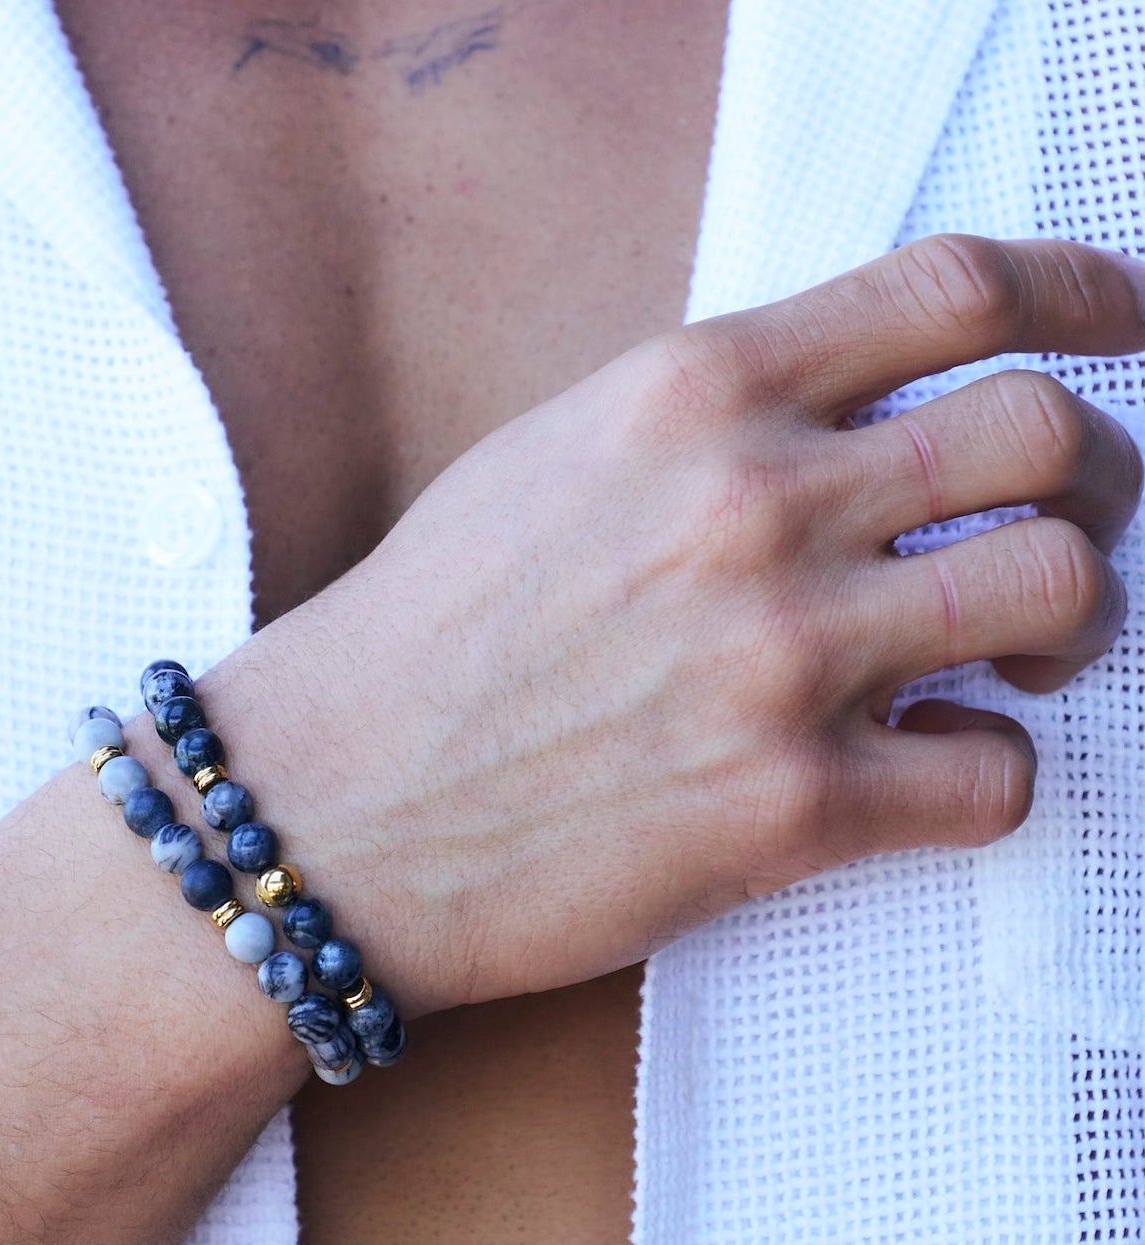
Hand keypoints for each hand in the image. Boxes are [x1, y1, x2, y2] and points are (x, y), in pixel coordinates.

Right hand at [194, 234, 1144, 1015]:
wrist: (321, 814)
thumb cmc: (412, 651)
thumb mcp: (546, 464)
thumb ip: (706, 423)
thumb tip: (848, 425)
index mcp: (685, 394)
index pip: (951, 290)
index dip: (1081, 291)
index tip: (1123, 319)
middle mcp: (748, 506)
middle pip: (1047, 432)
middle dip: (1098, 479)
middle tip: (1065, 531)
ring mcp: (778, 658)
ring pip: (1062, 589)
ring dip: (1073, 625)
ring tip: (1014, 660)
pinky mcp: (786, 808)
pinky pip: (997, 775)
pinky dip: (992, 773)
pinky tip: (926, 771)